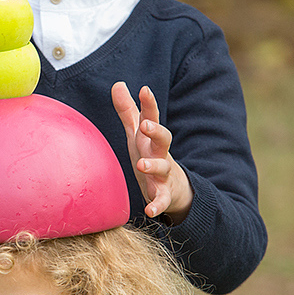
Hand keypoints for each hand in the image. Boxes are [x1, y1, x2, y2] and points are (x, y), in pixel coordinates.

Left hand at [111, 82, 192, 221]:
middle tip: (146, 125)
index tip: (144, 89)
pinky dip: (157, 205)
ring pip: (163, 167)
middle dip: (156, 131)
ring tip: (142, 164)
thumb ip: (128, 111)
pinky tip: (149, 210)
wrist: (175, 189)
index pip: (151, 118)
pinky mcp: (164, 194)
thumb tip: (118, 83)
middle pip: (164, 138)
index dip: (149, 104)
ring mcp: (164, 174)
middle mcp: (160, 153)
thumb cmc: (151, 155)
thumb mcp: (137, 134)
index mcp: (151, 138)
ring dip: (153, 165)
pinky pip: (162, 199)